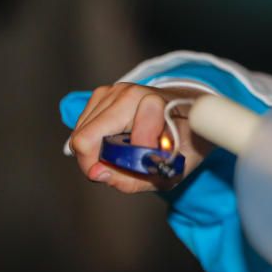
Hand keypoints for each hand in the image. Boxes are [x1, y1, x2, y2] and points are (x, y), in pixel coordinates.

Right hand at [69, 83, 211, 192]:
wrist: (192, 116)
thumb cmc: (184, 142)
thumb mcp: (171, 172)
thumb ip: (133, 180)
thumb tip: (97, 174)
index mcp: (153, 105)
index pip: (113, 139)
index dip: (117, 163)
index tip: (138, 168)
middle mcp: (129, 92)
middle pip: (86, 138)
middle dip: (98, 162)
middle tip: (122, 170)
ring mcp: (112, 91)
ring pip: (79, 135)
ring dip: (96, 154)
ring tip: (125, 156)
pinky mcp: (101, 94)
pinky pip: (81, 128)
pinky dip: (94, 143)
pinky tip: (117, 144)